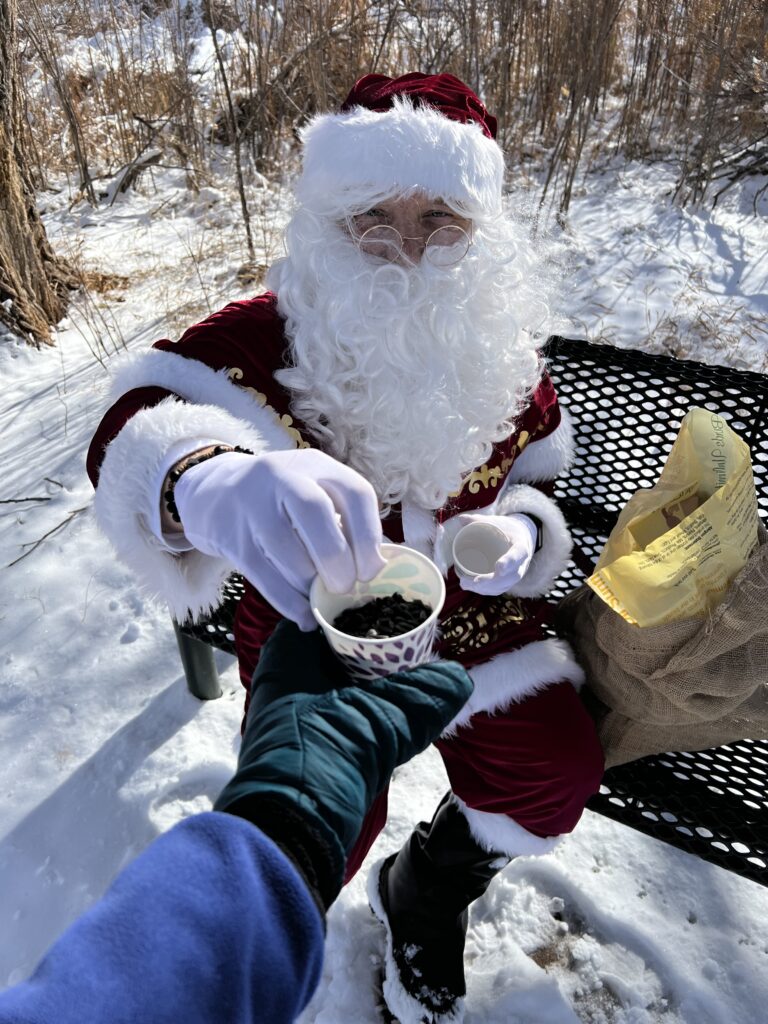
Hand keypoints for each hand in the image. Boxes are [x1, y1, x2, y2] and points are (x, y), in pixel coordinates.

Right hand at [174, 448, 385, 629]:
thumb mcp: (314, 492)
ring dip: (310, 584)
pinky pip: (264, 576)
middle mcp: (284, 478)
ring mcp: (254, 507)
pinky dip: (289, 603)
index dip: (370, 536)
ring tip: (322, 600)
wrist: (216, 492)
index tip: (372, 570)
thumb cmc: (283, 501)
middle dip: (338, 559)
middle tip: (346, 588)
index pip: (355, 492)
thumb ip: (345, 522)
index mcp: (317, 466)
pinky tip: (305, 616)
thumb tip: (378, 568)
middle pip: (316, 513)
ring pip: (287, 550)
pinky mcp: (233, 538)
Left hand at [214, 621, 472, 906]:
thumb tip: (459, 679)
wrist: (293, 830)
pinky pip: (350, 704)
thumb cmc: (325, 758)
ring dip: (378, 672)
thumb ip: (425, 695)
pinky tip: (404, 701)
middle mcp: (287, 674)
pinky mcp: (315, 736)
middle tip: (418, 628)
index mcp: (289, 653)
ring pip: (345, 675)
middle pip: (338, 642)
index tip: (398, 594)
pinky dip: (374, 701)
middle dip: (376, 637)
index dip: (362, 600)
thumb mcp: (383, 719)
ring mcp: (299, 707)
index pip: (326, 609)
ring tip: (419, 659)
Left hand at [454, 512, 537, 595]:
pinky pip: (501, 589)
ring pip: (504, 585)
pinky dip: (487, 591)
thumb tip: (460, 519)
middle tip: (473, 581)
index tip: (498, 568)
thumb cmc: (507, 529)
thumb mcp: (496, 522)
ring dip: (485, 588)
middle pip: (509, 576)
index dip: (509, 562)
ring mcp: (516, 573)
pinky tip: (473, 589)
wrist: (521, 537)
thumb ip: (478, 520)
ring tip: (466, 584)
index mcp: (521, 546)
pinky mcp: (510, 580)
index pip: (518, 555)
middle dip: (491, 581)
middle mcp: (521, 563)